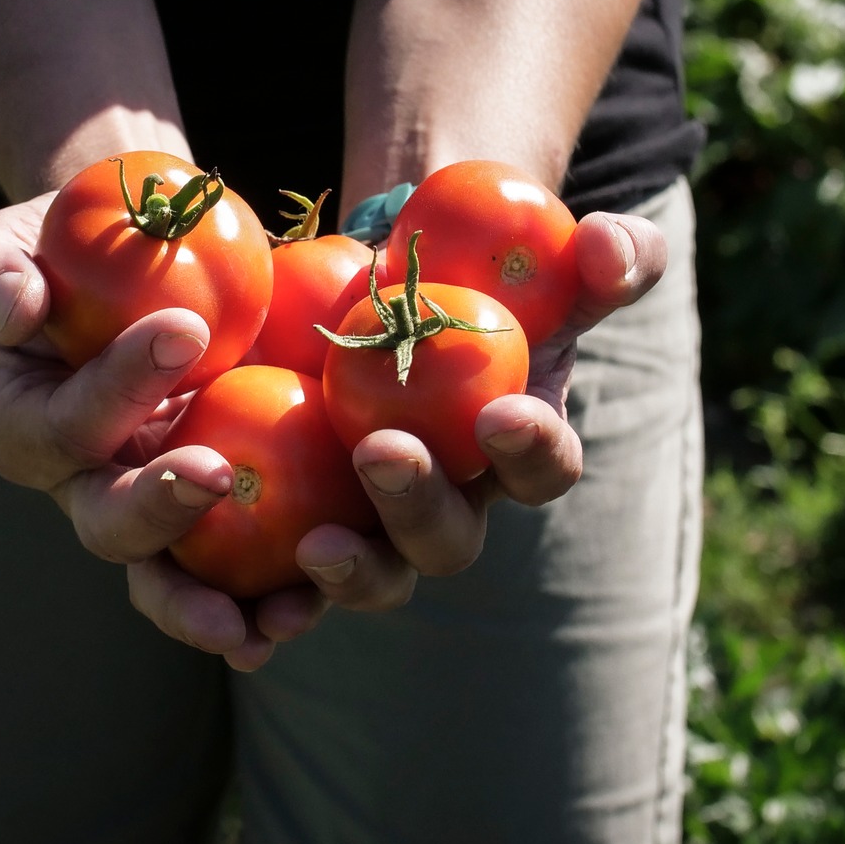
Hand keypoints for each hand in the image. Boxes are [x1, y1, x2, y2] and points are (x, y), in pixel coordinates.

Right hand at [0, 195, 328, 670]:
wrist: (147, 262)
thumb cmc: (71, 251)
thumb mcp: (15, 244)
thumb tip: (15, 307)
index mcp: (32, 430)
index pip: (66, 424)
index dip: (115, 388)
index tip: (185, 328)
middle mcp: (91, 489)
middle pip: (111, 528)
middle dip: (157, 509)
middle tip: (211, 472)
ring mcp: (159, 513)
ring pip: (171, 582)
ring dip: (212, 605)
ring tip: (270, 610)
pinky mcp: (224, 519)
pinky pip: (246, 578)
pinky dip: (276, 600)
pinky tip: (308, 605)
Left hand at [292, 210, 669, 605]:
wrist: (383, 284)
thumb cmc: (481, 271)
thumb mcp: (547, 254)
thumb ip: (607, 254)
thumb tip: (606, 246)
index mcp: (517, 452)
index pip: (543, 467)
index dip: (532, 449)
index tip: (501, 412)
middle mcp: (449, 505)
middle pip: (448, 539)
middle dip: (419, 506)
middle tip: (382, 451)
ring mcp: (374, 523)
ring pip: (376, 575)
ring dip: (352, 570)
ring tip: (316, 544)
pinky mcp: (300, 522)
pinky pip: (285, 575)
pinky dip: (269, 594)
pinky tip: (237, 597)